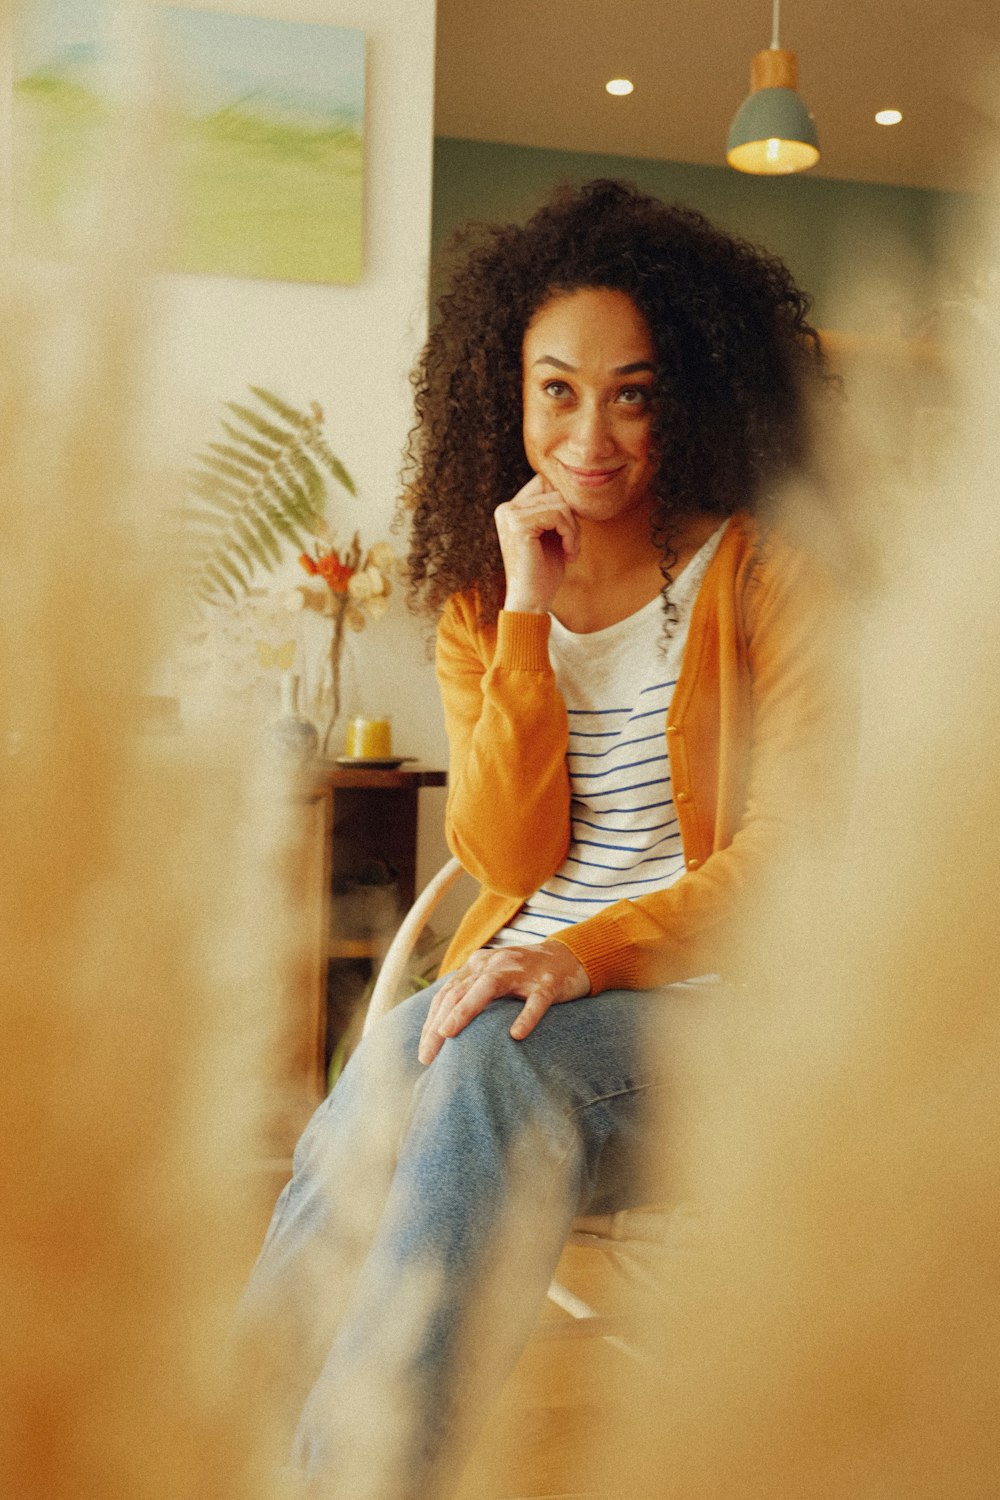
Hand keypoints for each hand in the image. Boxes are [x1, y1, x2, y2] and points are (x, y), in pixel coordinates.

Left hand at [417, 940, 589, 1064]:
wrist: (568, 957)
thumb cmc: (524, 977)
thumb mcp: (493, 980)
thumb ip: (470, 996)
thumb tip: (442, 1033)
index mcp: (478, 965)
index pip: (447, 994)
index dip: (431, 1022)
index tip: (424, 1053)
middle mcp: (495, 964)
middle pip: (459, 991)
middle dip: (439, 1023)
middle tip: (427, 1055)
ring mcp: (522, 971)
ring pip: (488, 987)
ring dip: (465, 1010)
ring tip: (448, 1034)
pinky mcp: (548, 982)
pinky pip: (536, 1000)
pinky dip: (526, 1016)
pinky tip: (516, 1035)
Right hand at [495, 473, 579, 614]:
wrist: (531, 602)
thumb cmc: (543, 573)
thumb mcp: (551, 535)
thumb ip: (556, 510)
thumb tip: (571, 484)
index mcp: (510, 509)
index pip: (545, 484)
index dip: (564, 505)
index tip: (569, 533)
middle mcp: (506, 508)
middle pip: (555, 491)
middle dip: (572, 518)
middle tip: (573, 546)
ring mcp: (510, 515)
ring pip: (560, 503)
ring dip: (574, 529)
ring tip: (571, 552)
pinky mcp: (519, 525)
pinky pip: (558, 516)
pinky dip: (571, 535)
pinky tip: (569, 555)